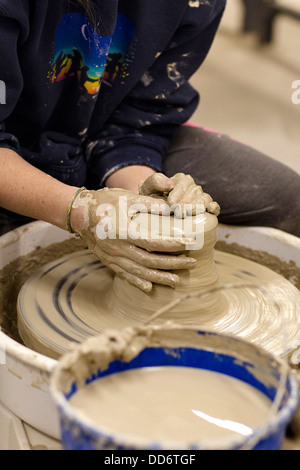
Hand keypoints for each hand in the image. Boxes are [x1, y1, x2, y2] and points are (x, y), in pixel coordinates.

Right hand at [70, 187, 195, 292]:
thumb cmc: (106, 203)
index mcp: (124, 231)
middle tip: (191, 263)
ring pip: (139, 271)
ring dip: (159, 277)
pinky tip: (150, 288)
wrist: (79, 213)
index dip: (173, 244)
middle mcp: (118, 248)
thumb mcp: (128, 198)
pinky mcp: (108, 261)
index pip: (153, 242)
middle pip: (149, 260)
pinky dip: (137, 282)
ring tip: (176, 280)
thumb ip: (150, 204)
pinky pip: (124, 275)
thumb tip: (173, 207)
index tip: (189, 243)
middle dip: (172, 263)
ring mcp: (112, 257)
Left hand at [139, 172, 219, 216]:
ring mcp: (200, 198)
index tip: (170, 203)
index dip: (178, 193)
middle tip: (178, 212)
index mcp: (180, 179)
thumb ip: (155, 181)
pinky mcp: (205, 209)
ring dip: (198, 206)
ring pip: (205, 198)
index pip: (184, 182)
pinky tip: (210, 210)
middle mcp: (192, 187)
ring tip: (189, 213)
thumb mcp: (147, 188)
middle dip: (186, 202)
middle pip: (194, 192)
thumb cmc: (150, 199)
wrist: (153, 212)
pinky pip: (214, 206)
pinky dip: (214, 207)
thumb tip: (170, 184)